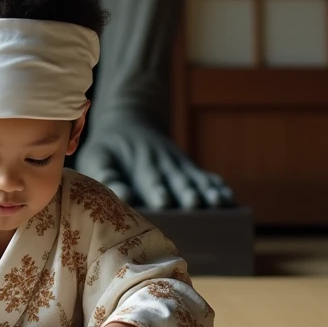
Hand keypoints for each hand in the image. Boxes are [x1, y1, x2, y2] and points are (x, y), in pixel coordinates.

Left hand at [75, 114, 234, 208]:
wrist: (130, 122)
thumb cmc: (109, 149)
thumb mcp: (98, 157)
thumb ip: (107, 175)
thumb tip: (122, 195)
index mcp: (139, 164)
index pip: (149, 178)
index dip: (156, 189)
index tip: (163, 201)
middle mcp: (164, 165)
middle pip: (177, 181)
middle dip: (186, 193)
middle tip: (195, 204)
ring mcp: (179, 167)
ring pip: (196, 180)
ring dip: (207, 192)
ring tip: (221, 204)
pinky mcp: (189, 169)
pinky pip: (206, 178)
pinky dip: (218, 187)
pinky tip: (230, 199)